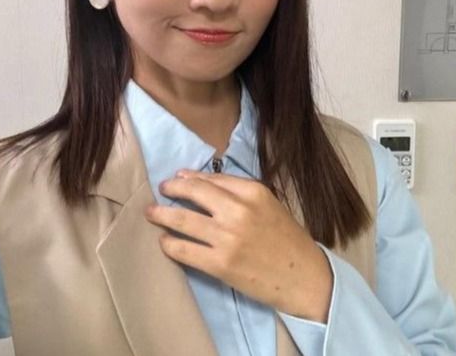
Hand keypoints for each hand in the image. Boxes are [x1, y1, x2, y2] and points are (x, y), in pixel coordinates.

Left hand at [143, 169, 332, 322]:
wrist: (303, 277)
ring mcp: (227, 238)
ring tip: (151, 212)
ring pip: (182, 220)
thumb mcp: (268, 205)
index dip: (190, 177)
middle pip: (193, 193)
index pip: (212, 178)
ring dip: (161, 214)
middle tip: (161, 190)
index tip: (178, 178)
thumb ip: (239, 192)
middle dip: (172, 189)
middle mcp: (238, 211)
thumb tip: (199, 180)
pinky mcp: (220, 264)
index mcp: (253, 192)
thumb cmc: (287, 239)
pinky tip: (164, 241)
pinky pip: (183, 250)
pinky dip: (169, 244)